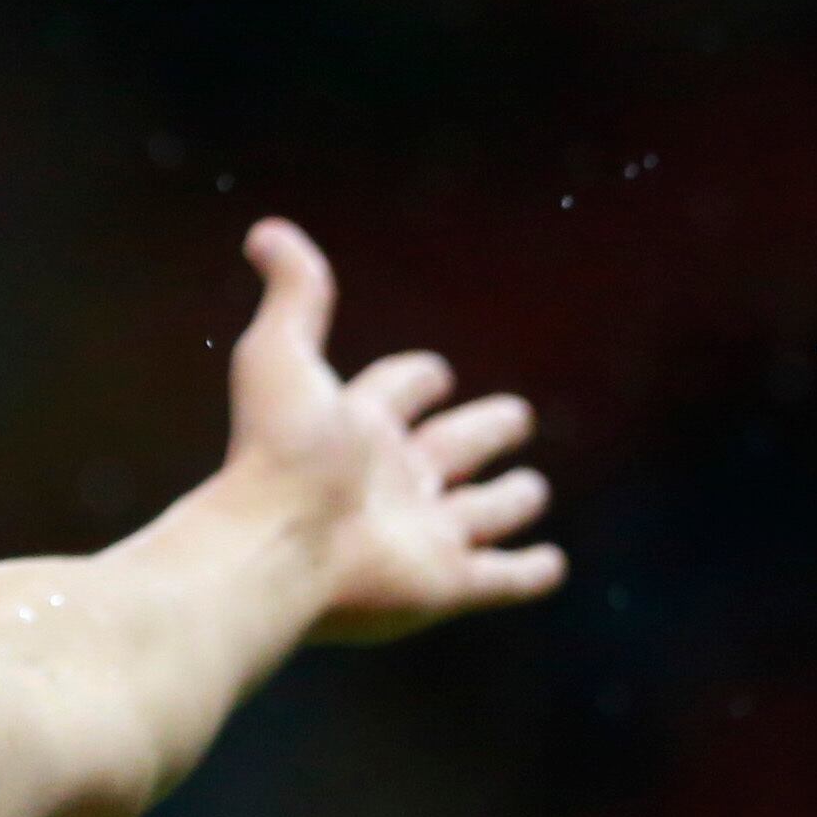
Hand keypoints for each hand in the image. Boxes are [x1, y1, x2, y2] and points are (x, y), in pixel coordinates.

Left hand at [218, 216, 566, 641]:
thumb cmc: (275, 455)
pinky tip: (550, 565)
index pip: (399, 391)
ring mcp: (425, 535)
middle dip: (485, 431)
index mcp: (358, 427)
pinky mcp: (449, 585)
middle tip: (512, 418)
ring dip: (511, 502)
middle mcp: (394, 481)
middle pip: (455, 448)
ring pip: (486, 513)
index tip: (434, 374)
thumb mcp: (282, 358)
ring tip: (530, 492)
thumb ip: (294, 295)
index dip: (417, 379)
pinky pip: (504, 579)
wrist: (274, 549)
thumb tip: (266, 231)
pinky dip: (531, 572)